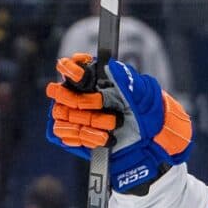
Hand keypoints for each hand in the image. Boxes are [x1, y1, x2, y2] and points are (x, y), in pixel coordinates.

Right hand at [46, 53, 191, 193]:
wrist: (148, 142)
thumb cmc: (144, 113)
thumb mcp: (142, 92)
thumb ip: (126, 77)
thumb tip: (112, 65)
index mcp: (92, 79)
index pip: (67, 67)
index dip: (70, 69)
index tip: (82, 76)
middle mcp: (78, 95)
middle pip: (59, 92)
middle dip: (79, 100)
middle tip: (99, 104)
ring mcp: (73, 116)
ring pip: (62, 115)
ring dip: (89, 121)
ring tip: (112, 125)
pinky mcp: (73, 136)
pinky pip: (65, 135)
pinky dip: (87, 137)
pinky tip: (104, 138)